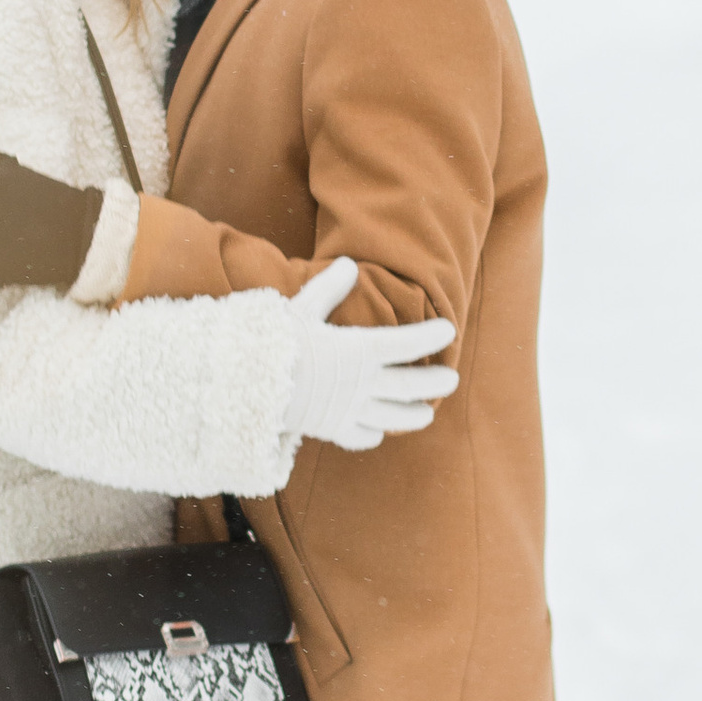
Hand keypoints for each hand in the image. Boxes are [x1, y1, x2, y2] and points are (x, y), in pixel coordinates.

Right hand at [283, 257, 458, 451]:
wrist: (250, 385)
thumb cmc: (276, 342)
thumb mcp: (303, 308)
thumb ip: (329, 289)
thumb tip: (349, 265)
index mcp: (359, 350)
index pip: (407, 343)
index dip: (431, 336)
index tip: (449, 330)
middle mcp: (362, 383)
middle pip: (409, 385)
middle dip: (433, 382)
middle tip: (451, 379)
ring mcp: (349, 410)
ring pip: (392, 416)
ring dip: (413, 414)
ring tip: (428, 413)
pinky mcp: (332, 429)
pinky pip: (360, 436)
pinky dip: (372, 434)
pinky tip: (378, 432)